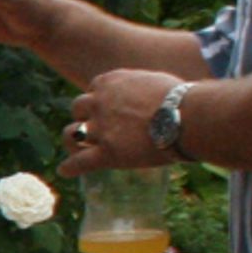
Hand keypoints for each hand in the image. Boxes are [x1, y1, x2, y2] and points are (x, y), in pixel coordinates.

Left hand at [56, 67, 177, 173]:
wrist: (186, 116)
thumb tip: (150, 96)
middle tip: (95, 126)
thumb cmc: (182, 99)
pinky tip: (65, 171)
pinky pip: (79, 162)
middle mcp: (100, 102)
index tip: (107, 106)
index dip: (100, 98)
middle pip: (78, 107)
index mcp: (112, 82)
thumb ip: (141, 88)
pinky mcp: (106, 152)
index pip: (96, 87)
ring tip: (76, 147)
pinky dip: (70, 167)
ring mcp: (101, 128)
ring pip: (72, 133)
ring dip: (73, 140)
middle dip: (84, 116)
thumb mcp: (156, 82)